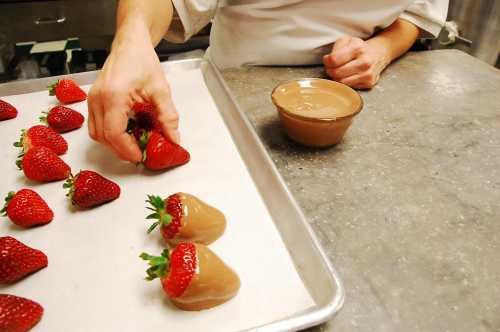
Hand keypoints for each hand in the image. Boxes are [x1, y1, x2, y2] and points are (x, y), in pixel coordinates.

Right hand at [88, 25, 178, 162]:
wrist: (130, 44)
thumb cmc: (142, 61)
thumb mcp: (161, 90)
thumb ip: (168, 117)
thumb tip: (174, 139)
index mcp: (113, 96)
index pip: (114, 133)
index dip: (127, 149)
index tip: (141, 156)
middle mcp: (97, 99)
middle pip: (103, 137)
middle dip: (122, 150)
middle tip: (141, 153)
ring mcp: (92, 99)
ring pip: (97, 134)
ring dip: (114, 143)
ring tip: (135, 144)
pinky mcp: (93, 100)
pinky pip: (97, 124)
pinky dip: (110, 134)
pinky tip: (127, 132)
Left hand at [323, 36, 390, 88]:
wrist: (378, 54)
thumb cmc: (359, 48)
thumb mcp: (347, 41)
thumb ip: (335, 49)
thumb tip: (328, 61)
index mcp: (358, 48)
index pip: (333, 60)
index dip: (327, 61)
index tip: (327, 60)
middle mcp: (365, 62)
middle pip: (336, 73)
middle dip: (330, 70)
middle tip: (333, 66)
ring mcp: (368, 74)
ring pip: (341, 82)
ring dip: (337, 78)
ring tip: (340, 70)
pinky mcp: (369, 83)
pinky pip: (349, 87)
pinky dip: (346, 82)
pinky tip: (348, 75)